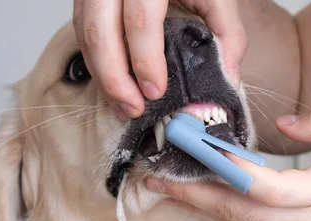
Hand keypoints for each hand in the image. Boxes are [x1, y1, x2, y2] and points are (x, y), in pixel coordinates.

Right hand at [73, 0, 246, 119]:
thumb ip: (227, 32)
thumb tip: (229, 79)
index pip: (140, 21)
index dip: (145, 60)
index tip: (155, 92)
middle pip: (99, 30)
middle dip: (114, 78)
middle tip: (133, 109)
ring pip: (84, 33)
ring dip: (101, 75)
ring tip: (124, 105)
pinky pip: (81, 31)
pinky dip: (96, 62)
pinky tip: (114, 85)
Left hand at [147, 111, 310, 220]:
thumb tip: (283, 124)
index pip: (264, 186)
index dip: (226, 171)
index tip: (195, 156)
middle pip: (236, 210)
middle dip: (193, 194)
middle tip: (158, 180)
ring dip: (201, 208)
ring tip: (169, 192)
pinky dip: (223, 219)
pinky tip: (204, 207)